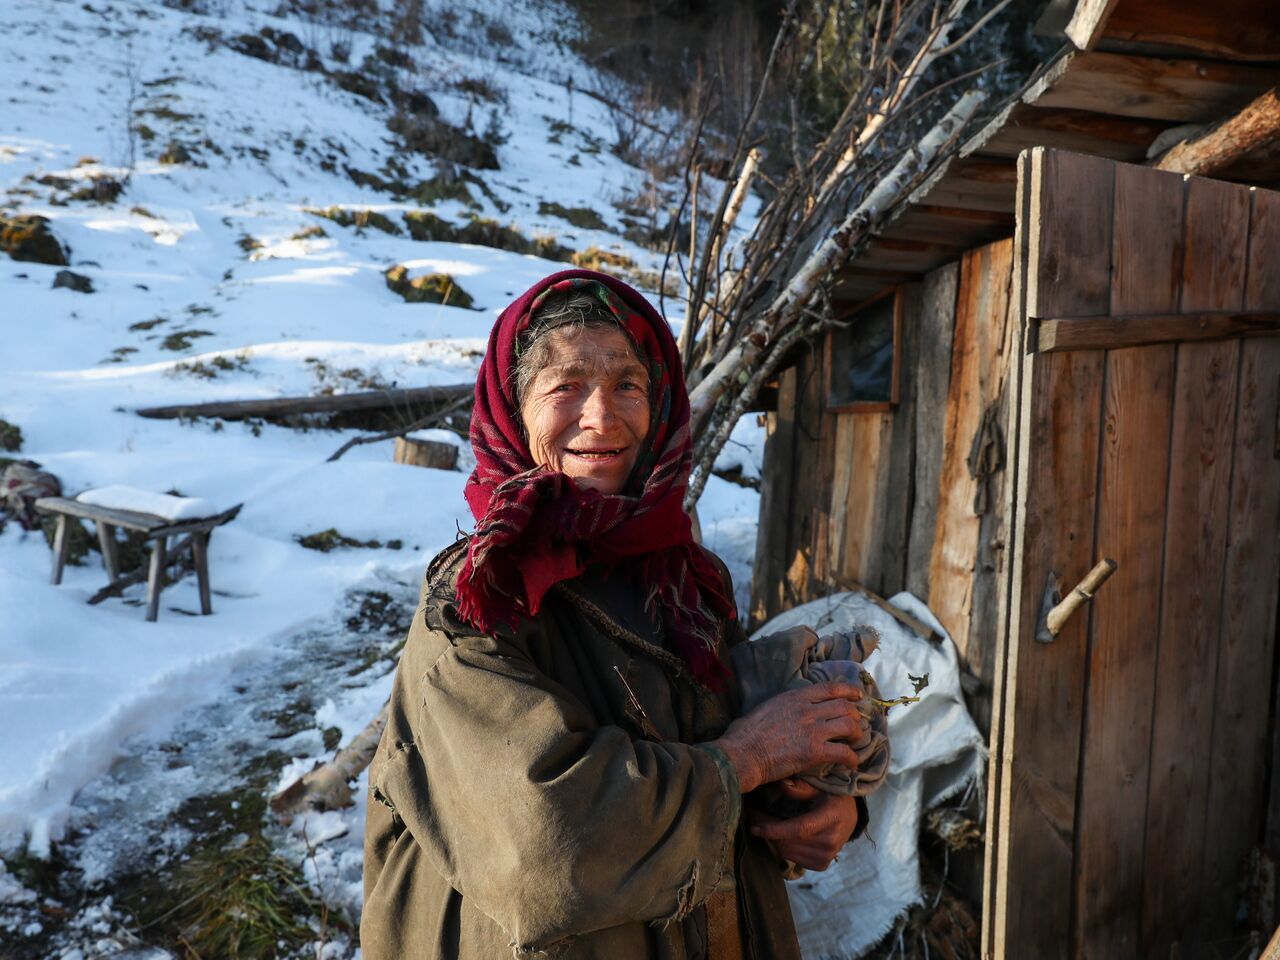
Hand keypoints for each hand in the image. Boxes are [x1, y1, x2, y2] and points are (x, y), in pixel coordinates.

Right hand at [711, 682, 867, 792]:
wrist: (743, 752)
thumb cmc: (745, 732)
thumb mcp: (767, 707)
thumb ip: (783, 706)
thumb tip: (784, 711)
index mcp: (795, 697)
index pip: (829, 688)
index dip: (848, 691)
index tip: (858, 695)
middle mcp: (808, 710)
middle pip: (845, 707)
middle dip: (855, 716)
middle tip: (855, 726)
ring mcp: (813, 730)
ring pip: (849, 726)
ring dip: (856, 735)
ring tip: (854, 743)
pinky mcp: (814, 751)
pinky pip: (843, 752)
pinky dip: (851, 759)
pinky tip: (851, 764)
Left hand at [748, 779, 858, 871]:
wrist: (849, 818)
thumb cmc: (831, 798)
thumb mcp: (820, 787)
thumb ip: (802, 787)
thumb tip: (781, 784)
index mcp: (831, 818)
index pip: (799, 829)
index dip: (774, 829)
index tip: (754, 826)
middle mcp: (831, 841)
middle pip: (789, 842)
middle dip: (766, 830)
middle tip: (752, 816)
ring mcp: (827, 856)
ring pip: (787, 852)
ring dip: (771, 839)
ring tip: (761, 823)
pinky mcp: (821, 865)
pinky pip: (792, 858)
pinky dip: (781, 847)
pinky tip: (777, 835)